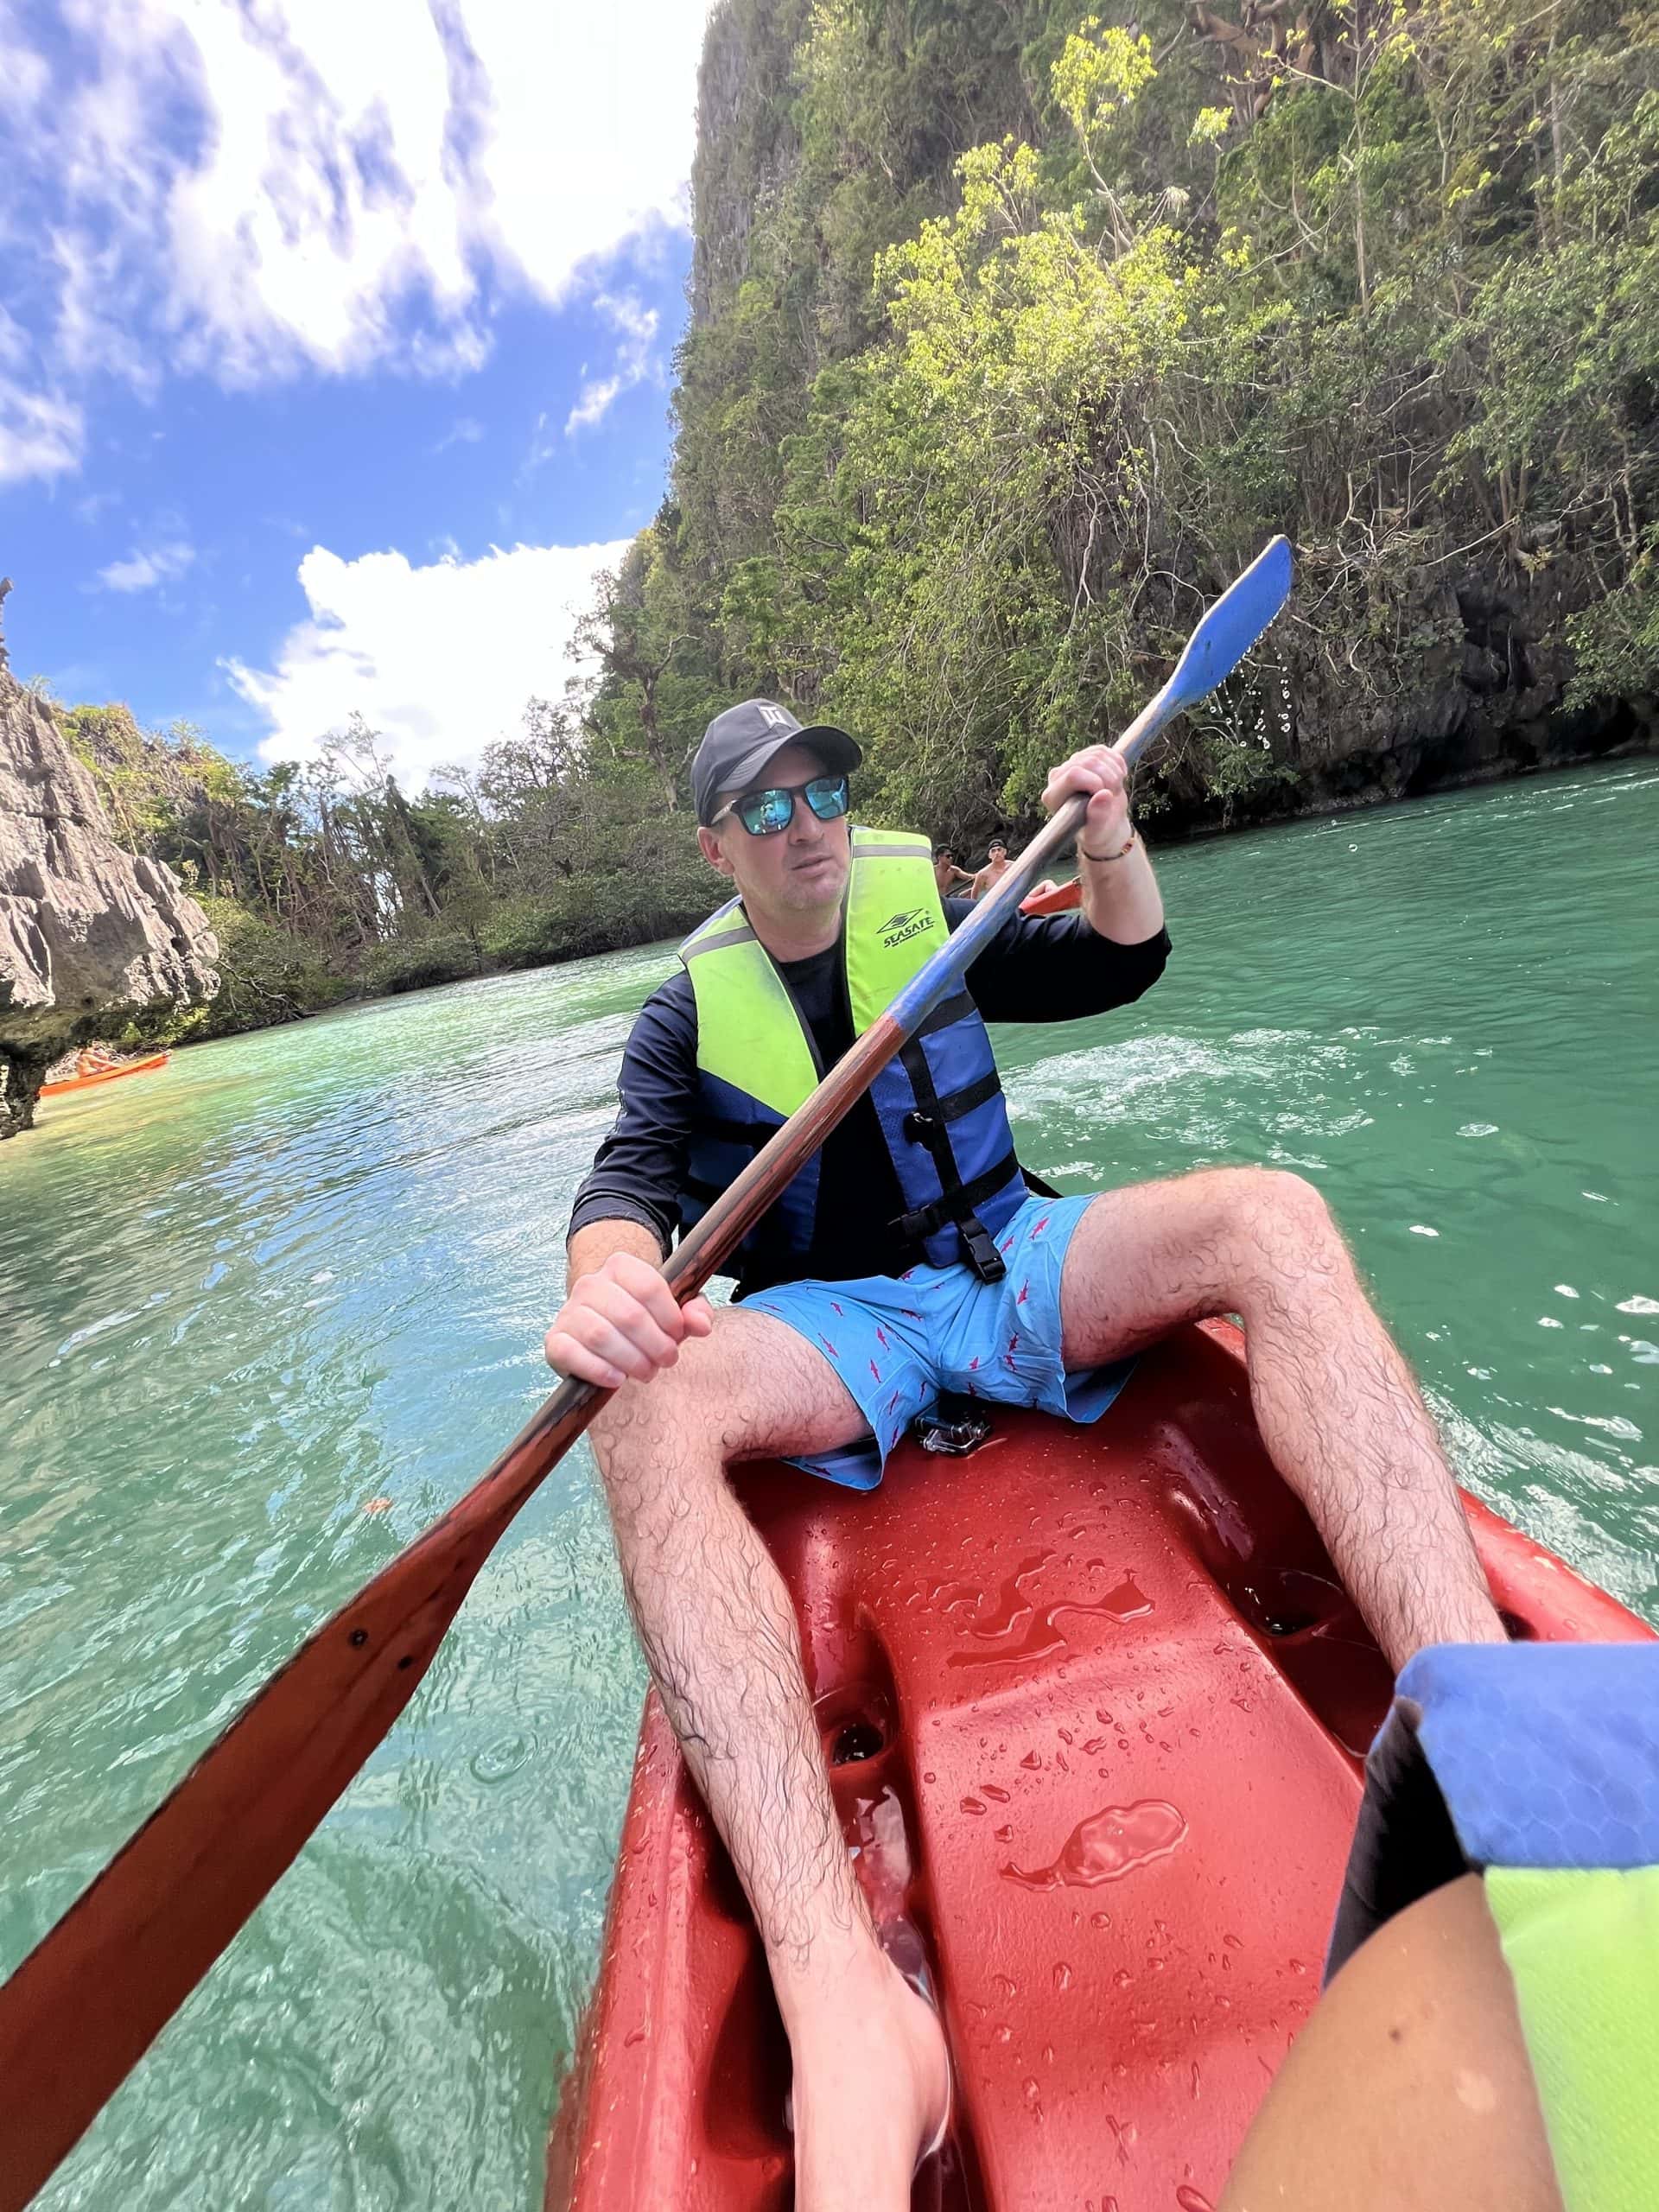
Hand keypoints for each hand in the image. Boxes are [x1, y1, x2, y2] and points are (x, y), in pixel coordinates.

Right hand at [543, 1251, 713, 1388]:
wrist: (602, 1327)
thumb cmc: (644, 1319)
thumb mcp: (674, 1311)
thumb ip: (694, 1312)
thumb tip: (701, 1324)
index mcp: (620, 1266)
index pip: (649, 1286)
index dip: (670, 1317)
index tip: (678, 1335)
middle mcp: (589, 1284)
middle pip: (629, 1315)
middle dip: (655, 1345)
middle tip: (666, 1360)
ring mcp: (568, 1312)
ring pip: (600, 1335)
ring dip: (631, 1360)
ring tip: (646, 1371)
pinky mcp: (555, 1341)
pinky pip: (571, 1354)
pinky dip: (598, 1370)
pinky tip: (617, 1379)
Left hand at [1041, 743, 1130, 850]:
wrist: (1105, 824)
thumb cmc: (1098, 832)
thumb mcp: (1098, 832)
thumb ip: (1097, 818)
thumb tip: (1103, 795)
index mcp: (1053, 796)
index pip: (1073, 774)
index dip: (1095, 782)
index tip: (1105, 796)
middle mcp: (1057, 778)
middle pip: (1087, 761)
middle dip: (1109, 777)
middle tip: (1113, 795)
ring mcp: (1070, 765)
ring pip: (1096, 754)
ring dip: (1114, 771)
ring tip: (1115, 789)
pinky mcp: (1084, 758)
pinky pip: (1102, 750)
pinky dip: (1116, 762)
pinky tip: (1119, 777)